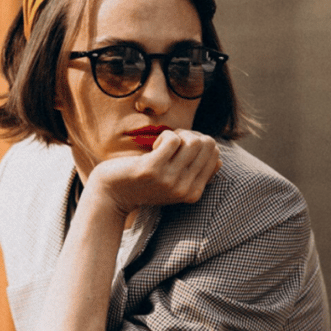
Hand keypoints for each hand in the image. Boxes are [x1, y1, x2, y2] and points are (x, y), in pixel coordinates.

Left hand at [87, 129, 221, 214]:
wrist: (110, 196)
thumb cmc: (142, 184)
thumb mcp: (173, 183)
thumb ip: (195, 173)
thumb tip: (219, 159)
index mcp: (193, 193)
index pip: (216, 155)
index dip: (199, 143)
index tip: (180, 148)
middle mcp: (184, 189)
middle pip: (207, 145)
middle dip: (191, 136)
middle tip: (171, 143)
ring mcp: (169, 180)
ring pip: (193, 141)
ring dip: (178, 134)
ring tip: (162, 144)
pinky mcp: (152, 169)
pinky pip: (172, 139)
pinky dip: (164, 135)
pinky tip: (153, 145)